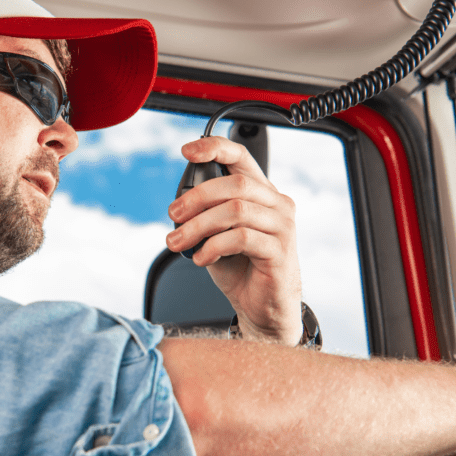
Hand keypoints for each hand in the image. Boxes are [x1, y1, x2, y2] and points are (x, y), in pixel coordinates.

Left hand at [166, 135, 301, 344]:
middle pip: (234, 185)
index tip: (187, 152)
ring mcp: (282, 226)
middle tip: (173, 215)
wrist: (262, 307)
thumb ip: (206, 215)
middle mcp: (277, 204)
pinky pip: (241, 238)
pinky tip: (201, 258)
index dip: (215, 148)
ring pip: (235, 211)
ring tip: (178, 242)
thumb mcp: (217, 234)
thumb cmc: (241, 268)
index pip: (241, 157)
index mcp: (261, 193)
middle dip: (196, 198)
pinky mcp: (279, 250)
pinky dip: (213, 247)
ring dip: (198, 226)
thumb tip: (178, 206)